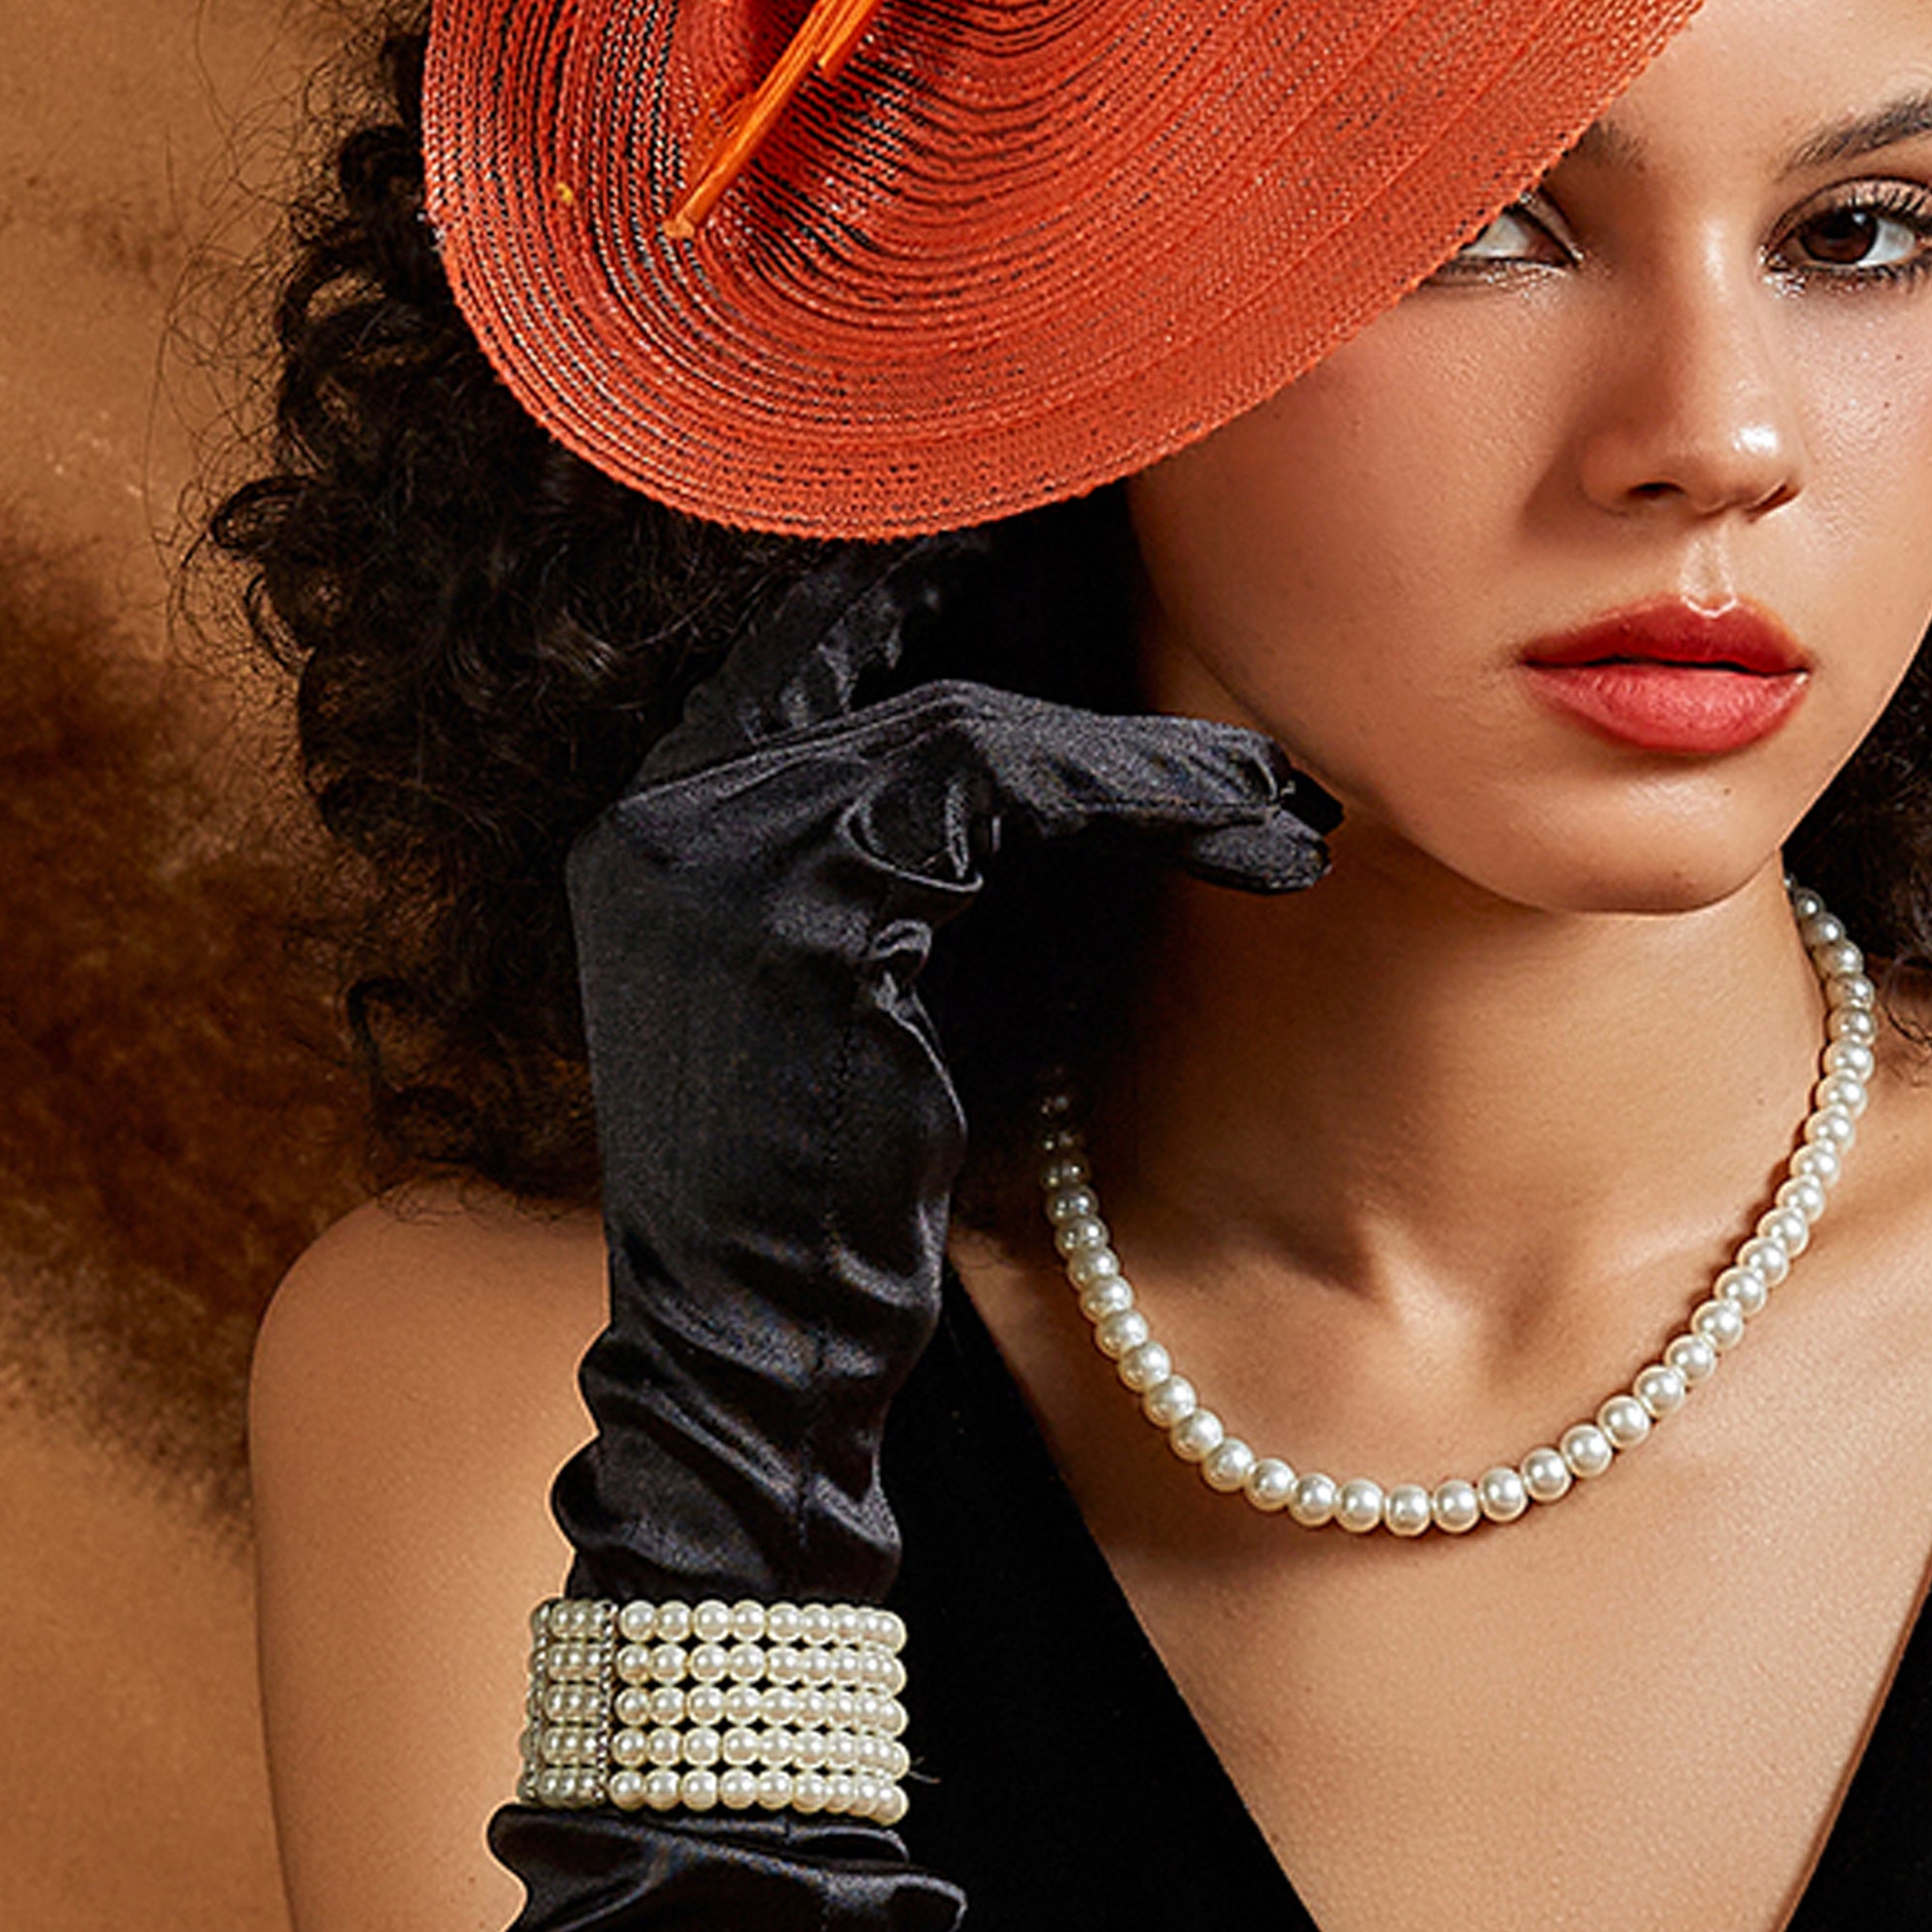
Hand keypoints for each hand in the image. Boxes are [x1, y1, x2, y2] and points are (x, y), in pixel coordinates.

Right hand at [554, 545, 1331, 1605]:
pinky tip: (1248, 829)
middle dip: (1039, 600)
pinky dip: (1138, 789)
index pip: (822, 630)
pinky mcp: (793, 903)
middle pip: (871, 629)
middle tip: (1196, 594)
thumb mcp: (913, 962)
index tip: (1105, 570)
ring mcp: (706, 847)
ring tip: (1268, 784)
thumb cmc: (863, 1177)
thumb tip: (1103, 691)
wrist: (763, 1361)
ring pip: (960, 708)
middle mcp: (663, 809)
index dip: (963, 584)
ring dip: (1140, 739)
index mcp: (669, 817)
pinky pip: (990, 777)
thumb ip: (967, 827)